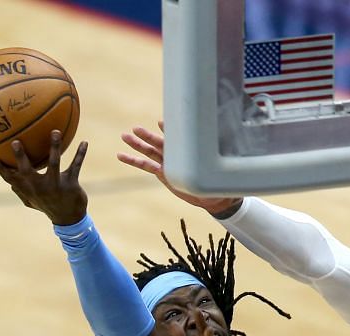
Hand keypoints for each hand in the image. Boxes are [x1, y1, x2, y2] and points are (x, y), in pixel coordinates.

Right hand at [0, 130, 88, 225]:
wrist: (69, 219)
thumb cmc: (48, 206)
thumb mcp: (31, 201)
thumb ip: (20, 191)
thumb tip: (7, 182)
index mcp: (29, 189)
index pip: (11, 179)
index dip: (0, 169)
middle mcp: (40, 187)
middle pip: (27, 170)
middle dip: (21, 157)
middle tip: (16, 141)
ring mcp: (56, 185)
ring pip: (54, 163)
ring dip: (54, 147)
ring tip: (56, 132)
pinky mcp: (71, 184)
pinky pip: (76, 166)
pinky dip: (80, 154)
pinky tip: (84, 142)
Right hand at [117, 121, 241, 216]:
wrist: (215, 198)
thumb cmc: (220, 183)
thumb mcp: (220, 175)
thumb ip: (217, 166)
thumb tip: (228, 155)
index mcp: (191, 153)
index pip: (180, 139)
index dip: (172, 132)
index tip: (164, 124)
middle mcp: (179, 155)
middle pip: (160, 144)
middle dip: (148, 137)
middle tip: (135, 129)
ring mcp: (169, 163)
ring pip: (150, 152)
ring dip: (137, 145)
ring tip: (124, 136)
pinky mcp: (163, 173)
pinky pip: (145, 165)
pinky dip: (133, 160)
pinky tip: (121, 155)